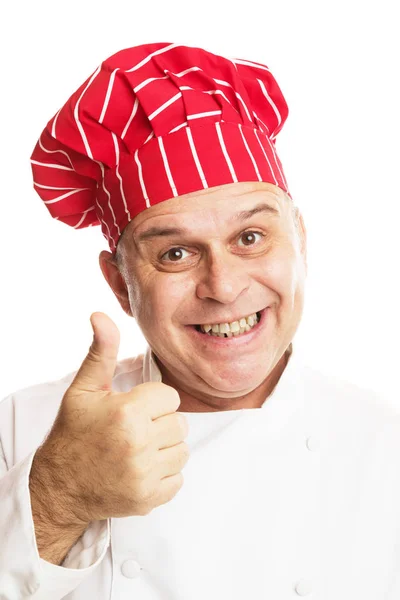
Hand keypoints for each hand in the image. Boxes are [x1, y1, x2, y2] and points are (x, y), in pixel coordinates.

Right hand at [32, 312, 188, 525]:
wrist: (59, 486)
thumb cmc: (73, 434)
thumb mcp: (84, 389)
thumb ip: (102, 352)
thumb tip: (101, 315)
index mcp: (127, 412)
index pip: (171, 397)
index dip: (154, 401)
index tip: (134, 408)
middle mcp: (139, 443)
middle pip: (180, 423)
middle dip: (161, 423)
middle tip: (135, 429)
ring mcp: (145, 474)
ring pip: (182, 450)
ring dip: (165, 448)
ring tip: (139, 448)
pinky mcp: (149, 498)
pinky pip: (178, 478)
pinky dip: (164, 474)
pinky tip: (141, 469)